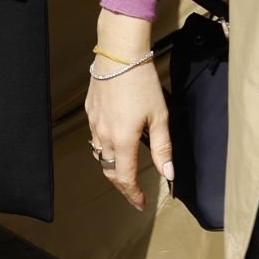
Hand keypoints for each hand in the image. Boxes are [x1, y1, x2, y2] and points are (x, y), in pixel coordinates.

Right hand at [86, 12, 172, 211]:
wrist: (119, 54)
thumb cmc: (142, 82)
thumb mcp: (160, 116)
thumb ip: (162, 148)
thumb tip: (167, 174)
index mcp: (123, 140)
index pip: (125, 178)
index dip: (133, 194)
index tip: (141, 203)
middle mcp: (104, 135)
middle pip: (109, 171)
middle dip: (122, 186)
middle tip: (133, 193)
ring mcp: (94, 124)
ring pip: (101, 156)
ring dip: (112, 168)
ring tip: (125, 173)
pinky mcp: (90, 113)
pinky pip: (96, 138)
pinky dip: (105, 149)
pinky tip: (115, 146)